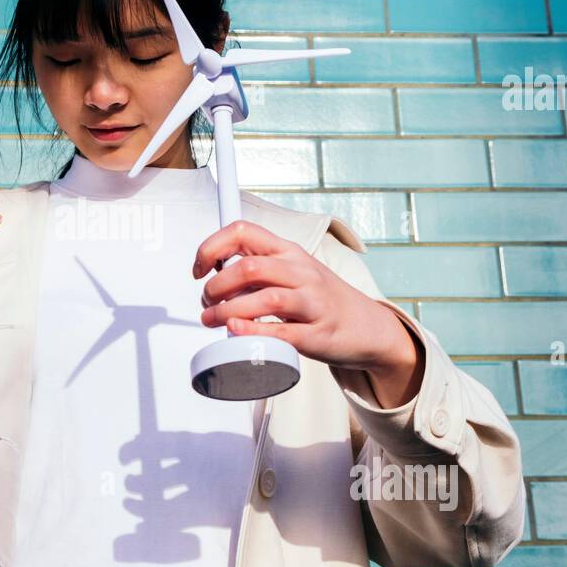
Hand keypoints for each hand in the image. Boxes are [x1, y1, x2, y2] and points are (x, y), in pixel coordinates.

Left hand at [192, 220, 423, 407]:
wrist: (367, 326)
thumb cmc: (322, 299)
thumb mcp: (291, 271)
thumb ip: (257, 269)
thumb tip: (212, 277)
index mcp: (289, 252)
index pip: (243, 232)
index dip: (211, 247)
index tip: (198, 269)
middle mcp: (300, 272)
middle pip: (249, 267)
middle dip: (216, 287)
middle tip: (206, 303)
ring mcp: (312, 302)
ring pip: (265, 299)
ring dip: (228, 311)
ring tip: (213, 320)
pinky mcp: (317, 335)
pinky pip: (282, 332)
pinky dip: (254, 332)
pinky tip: (236, 332)